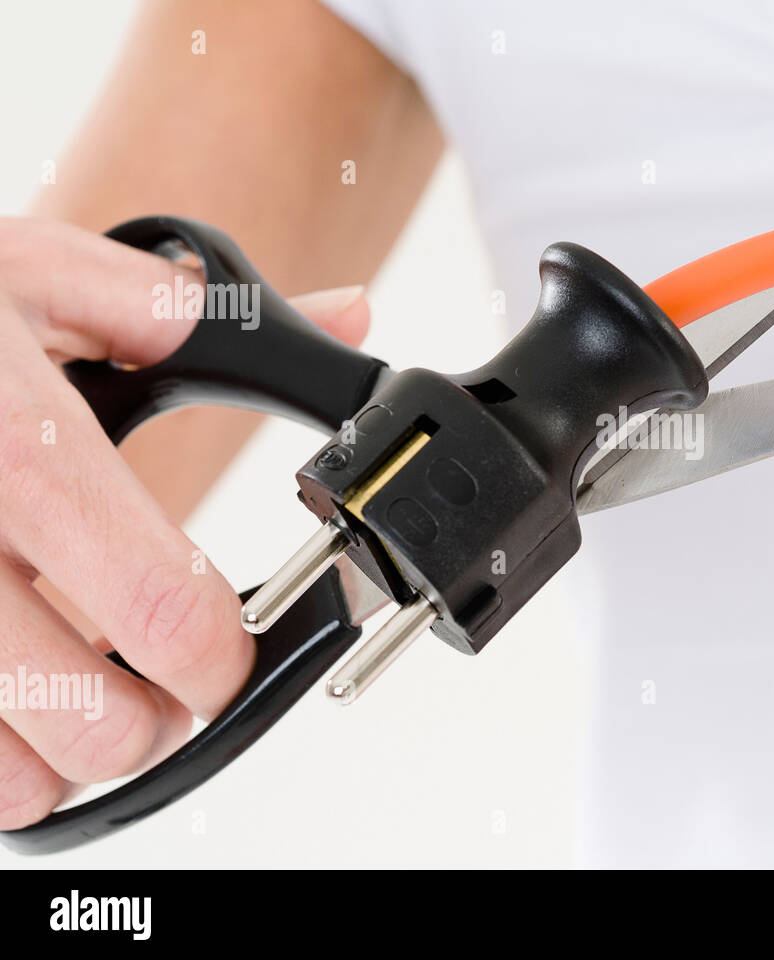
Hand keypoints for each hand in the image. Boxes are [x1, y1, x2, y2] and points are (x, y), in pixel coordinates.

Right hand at [0, 217, 367, 828]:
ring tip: (81, 702)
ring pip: (7, 776)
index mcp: (22, 453)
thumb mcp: (24, 271)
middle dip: (154, 724)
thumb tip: (339, 314)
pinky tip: (5, 700)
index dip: (221, 661)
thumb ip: (176, 307)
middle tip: (159, 690)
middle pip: (92, 723)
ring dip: (66, 760)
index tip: (227, 657)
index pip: (163, 606)